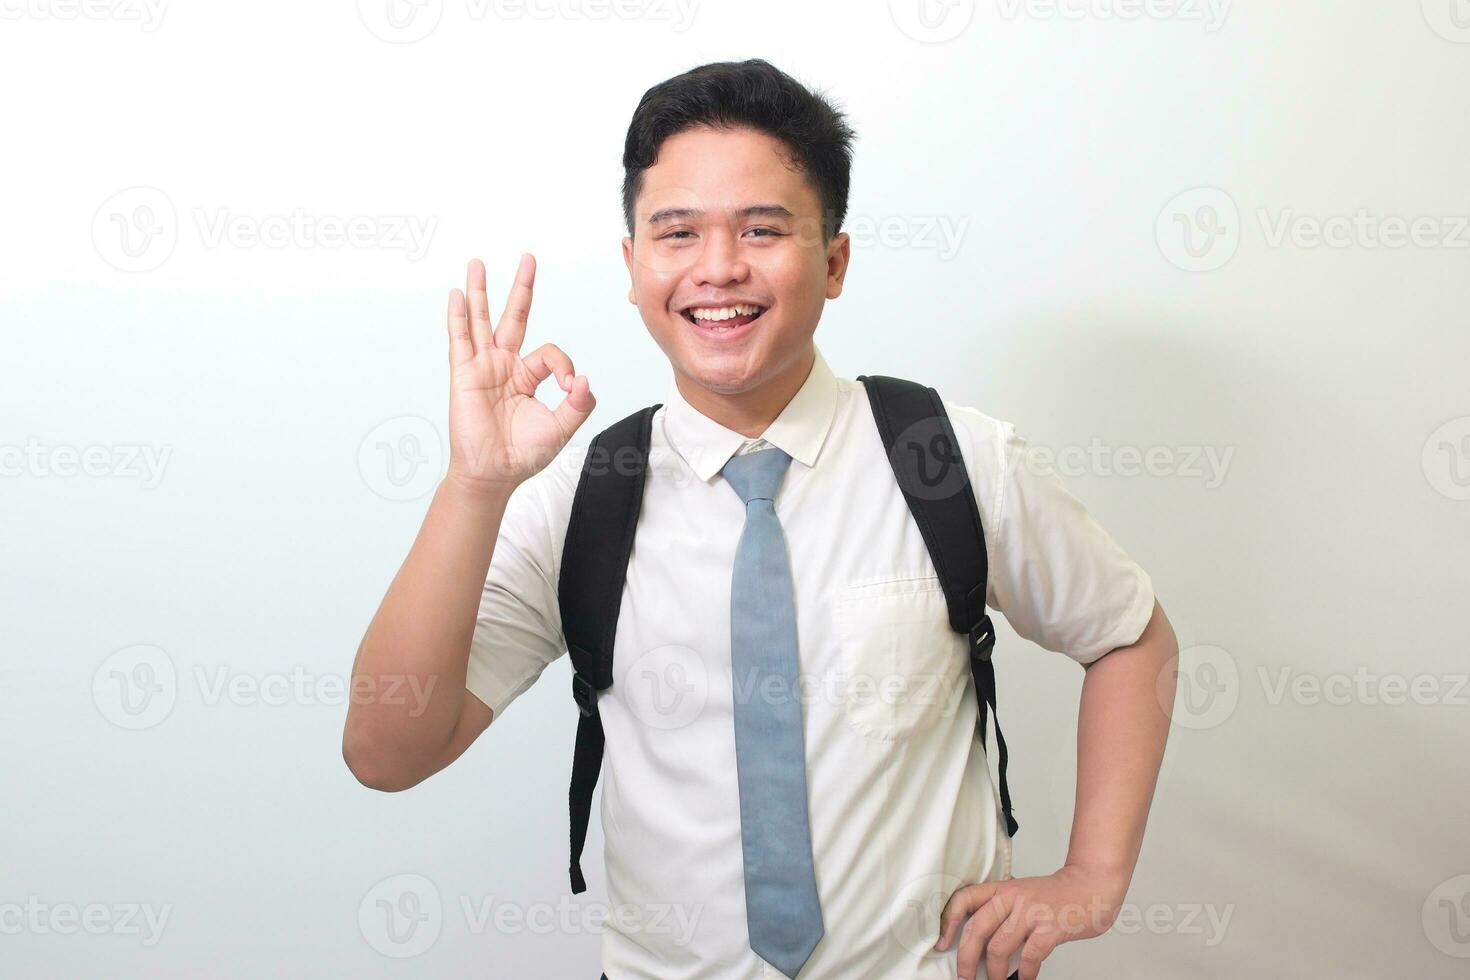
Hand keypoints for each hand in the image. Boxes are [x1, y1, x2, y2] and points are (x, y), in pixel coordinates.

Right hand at [443, 255, 594, 493]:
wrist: (494, 474)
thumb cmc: (523, 454)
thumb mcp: (561, 428)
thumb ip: (578, 404)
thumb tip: (585, 379)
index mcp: (527, 376)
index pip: (551, 353)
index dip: (564, 365)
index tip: (570, 386)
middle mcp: (504, 366)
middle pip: (514, 317)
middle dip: (521, 288)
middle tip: (529, 258)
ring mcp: (483, 367)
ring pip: (482, 320)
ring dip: (480, 291)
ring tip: (477, 262)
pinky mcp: (465, 375)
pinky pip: (460, 340)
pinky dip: (458, 317)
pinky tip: (456, 294)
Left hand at [934, 864, 1128, 978]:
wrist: (1090, 886)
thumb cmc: (1053, 897)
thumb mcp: (1020, 896)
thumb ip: (1000, 915)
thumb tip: (977, 947)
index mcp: (1000, 889)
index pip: (963, 899)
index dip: (947, 922)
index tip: (941, 944)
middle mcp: (1012, 897)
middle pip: (976, 929)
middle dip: (965, 959)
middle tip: (964, 977)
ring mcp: (1031, 911)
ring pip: (998, 946)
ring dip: (993, 972)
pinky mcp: (1051, 926)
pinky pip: (1029, 956)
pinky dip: (1025, 974)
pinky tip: (1025, 979)